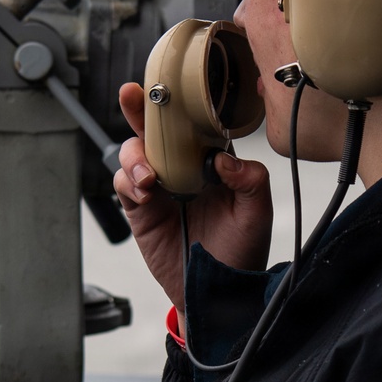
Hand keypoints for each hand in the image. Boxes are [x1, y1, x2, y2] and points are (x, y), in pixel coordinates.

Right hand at [114, 82, 273, 327]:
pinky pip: (125, 185)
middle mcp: (183, 170)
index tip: (173, 88)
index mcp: (212, 164)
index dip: (181, 105)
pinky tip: (146, 194)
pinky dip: (129, 182)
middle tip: (131, 95)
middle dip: (141, 110)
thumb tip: (223, 159)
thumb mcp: (257, 215)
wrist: (219, 294)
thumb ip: (251, 180)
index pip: (194, 125)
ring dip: (135, 156)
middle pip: (157, 131)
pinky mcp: (141, 211)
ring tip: (149, 177)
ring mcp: (160, 189)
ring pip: (135, 154)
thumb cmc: (241, 254)